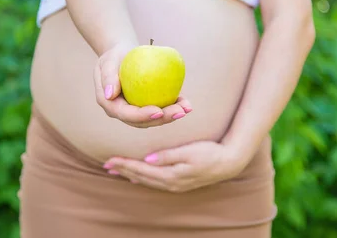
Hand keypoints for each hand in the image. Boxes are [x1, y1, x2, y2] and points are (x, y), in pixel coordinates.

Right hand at [95, 42, 191, 127]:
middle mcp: (123, 112)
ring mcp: (136, 110)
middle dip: (163, 119)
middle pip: (143, 121)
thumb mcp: (107, 61)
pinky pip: (161, 108)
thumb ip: (108, 77)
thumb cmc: (113, 56)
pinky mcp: (147, 105)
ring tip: (187, 108)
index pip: (127, 114)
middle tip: (180, 112)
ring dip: (171, 115)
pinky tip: (186, 103)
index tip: (158, 111)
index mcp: (111, 105)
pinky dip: (173, 106)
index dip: (143, 116)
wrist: (121, 55)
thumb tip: (110, 96)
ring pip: (154, 118)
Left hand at [102, 141, 245, 192]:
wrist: (229, 162)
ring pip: (147, 181)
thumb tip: (148, 160)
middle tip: (107, 165)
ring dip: (132, 175)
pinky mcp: (180, 182)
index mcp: (171, 175)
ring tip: (118, 171)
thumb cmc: (210, 153)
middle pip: (141, 177)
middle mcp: (171, 183)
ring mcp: (175, 184)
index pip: (142, 170)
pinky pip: (156, 181)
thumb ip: (168, 156)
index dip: (125, 165)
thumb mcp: (189, 152)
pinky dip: (144, 178)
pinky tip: (139, 177)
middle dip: (124, 170)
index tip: (110, 160)